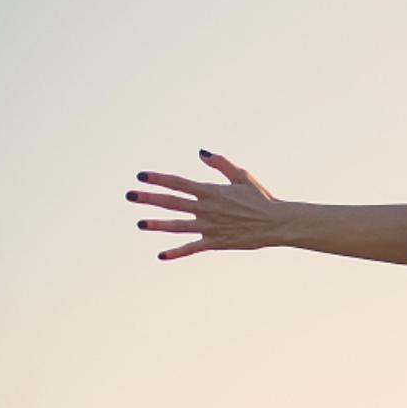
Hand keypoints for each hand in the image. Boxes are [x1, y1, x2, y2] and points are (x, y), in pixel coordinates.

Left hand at [125, 150, 288, 259]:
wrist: (277, 223)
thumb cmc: (261, 198)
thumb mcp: (242, 176)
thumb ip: (220, 164)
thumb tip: (201, 153)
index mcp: (212, 191)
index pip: (179, 183)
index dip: (159, 178)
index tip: (141, 176)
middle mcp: (207, 208)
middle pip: (172, 202)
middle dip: (149, 198)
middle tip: (129, 195)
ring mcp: (210, 226)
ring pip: (178, 226)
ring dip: (158, 225)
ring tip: (140, 223)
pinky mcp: (216, 242)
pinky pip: (193, 248)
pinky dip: (177, 252)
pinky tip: (161, 255)